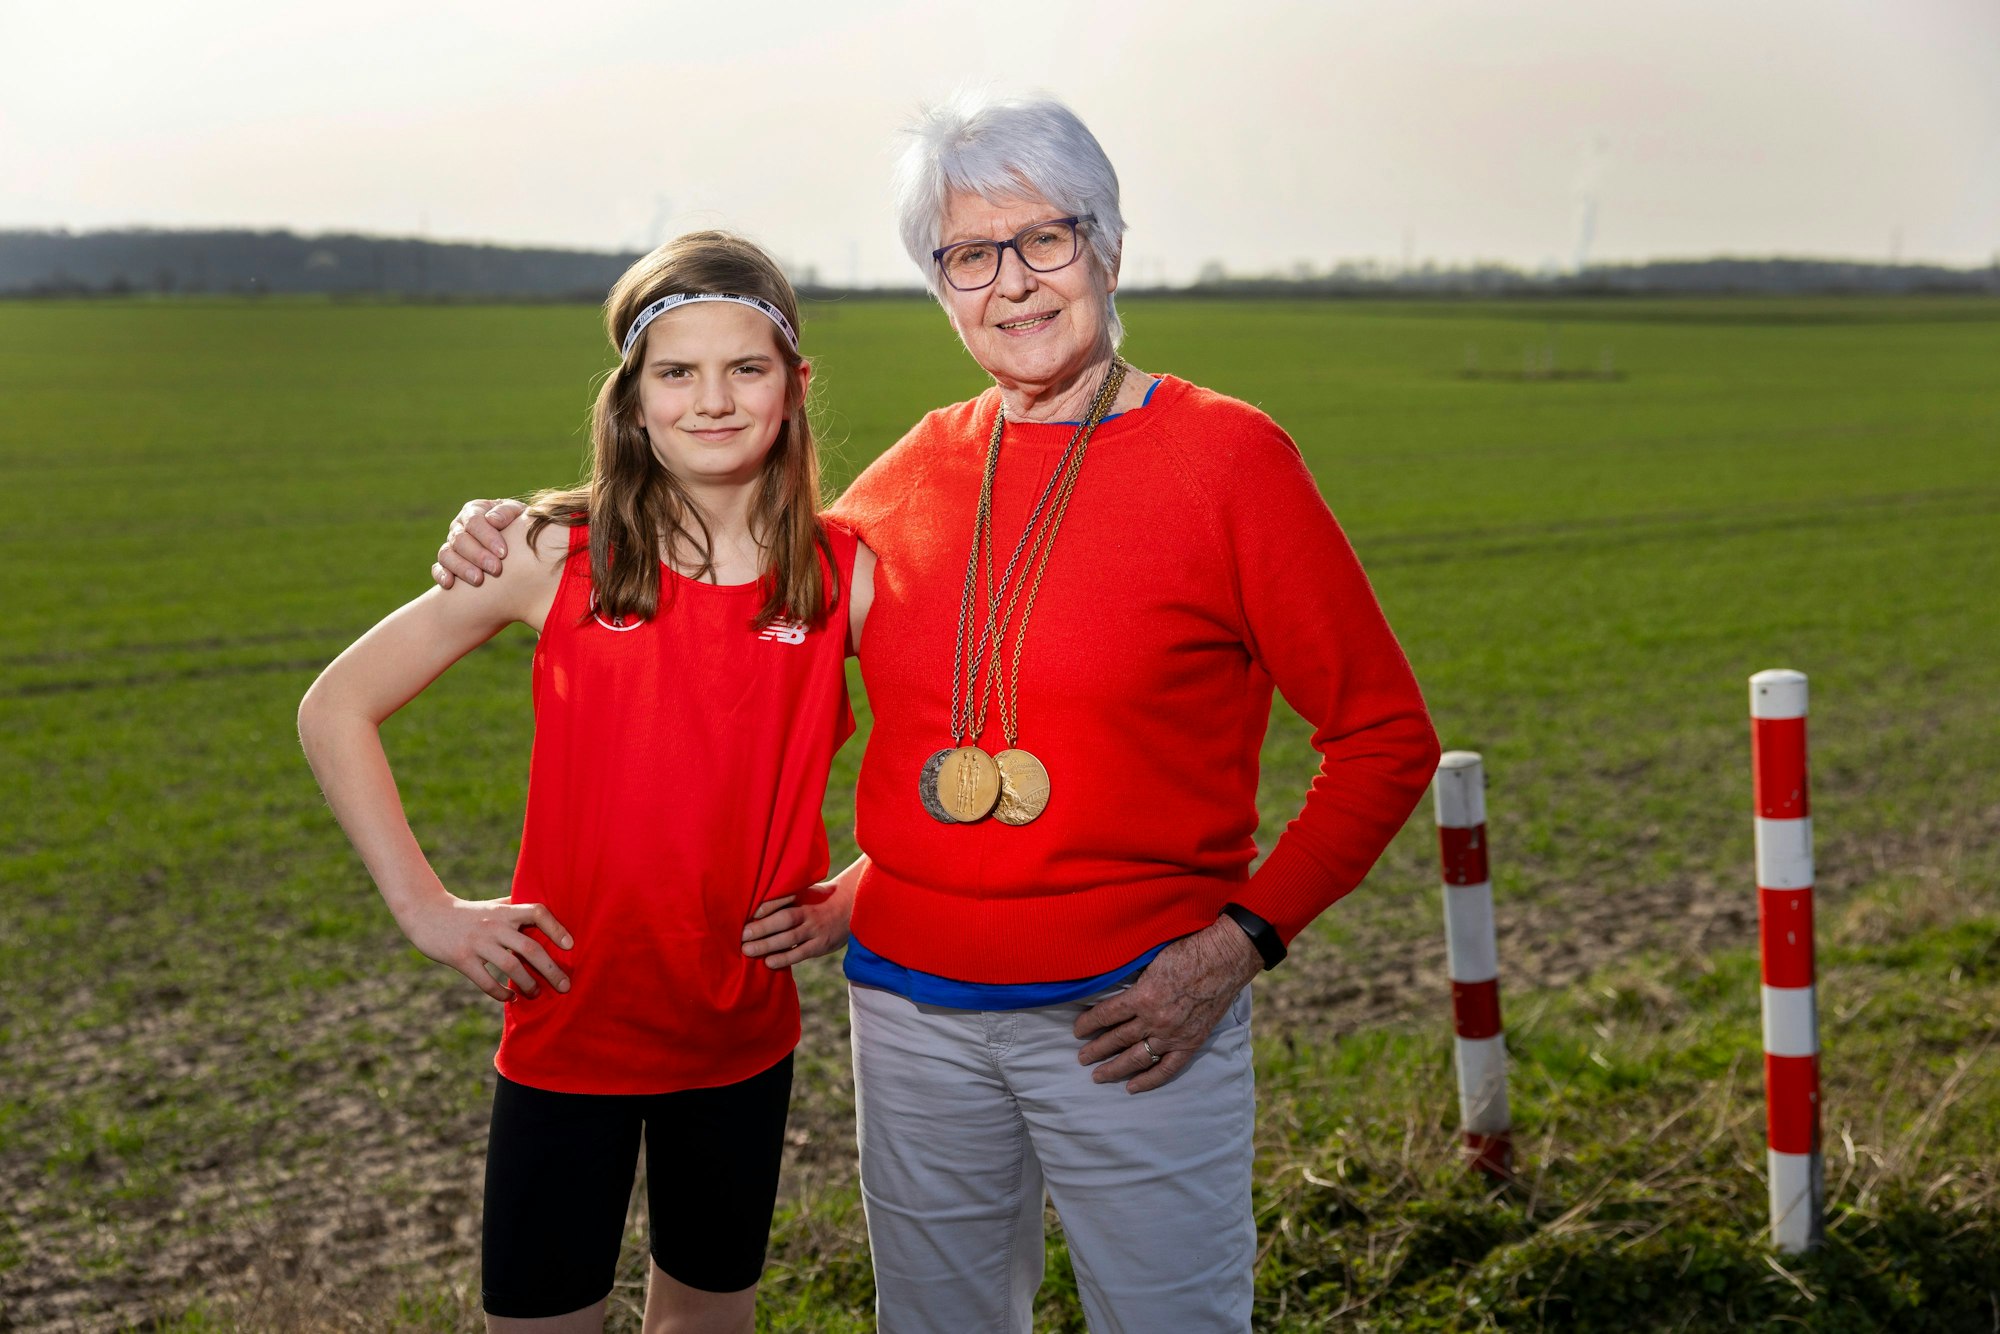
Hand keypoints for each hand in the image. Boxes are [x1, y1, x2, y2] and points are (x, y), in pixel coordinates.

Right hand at [398, 893, 573, 1002]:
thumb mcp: (492, 905)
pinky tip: (510, 998)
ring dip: (527, 983)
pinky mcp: (461, 958)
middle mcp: (494, 925)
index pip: (537, 912)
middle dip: (551, 969)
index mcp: (504, 910)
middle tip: (565, 986)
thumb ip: (515, 907)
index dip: (556, 928)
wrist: (426, 913)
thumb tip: (545, 910)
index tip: (570, 946)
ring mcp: (477, 942)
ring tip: (536, 993)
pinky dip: (500, 993)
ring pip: (510, 966)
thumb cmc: (467, 913)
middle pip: (529, 947)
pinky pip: (486, 981)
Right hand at [432, 498, 525, 588]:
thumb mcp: (518, 514)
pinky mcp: (447, 564)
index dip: (487, 537)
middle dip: (478, 555)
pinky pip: (438, 568)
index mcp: (474, 511)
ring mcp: (451, 546)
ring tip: (478, 580)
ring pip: (446, 554)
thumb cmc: (519, 526)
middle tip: (496, 569)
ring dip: (461, 567)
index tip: (503, 553)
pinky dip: (441, 575)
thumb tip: (492, 520)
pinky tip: (449, 584)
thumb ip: (506, 512)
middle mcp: (459, 527)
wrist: (518, 544)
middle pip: (460, 540)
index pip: (474, 521)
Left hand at [741, 878, 853, 969]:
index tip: (750, 914)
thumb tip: (753, 911)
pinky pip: (800, 953)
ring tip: (748, 950)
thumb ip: (784, 899)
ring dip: (767, 945)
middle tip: (742, 936)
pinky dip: (784, 958)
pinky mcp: (820, 945)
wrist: (850, 908)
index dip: (767, 906)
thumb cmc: (817, 901)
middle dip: (762, 928)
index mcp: (803, 896)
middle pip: (784, 919)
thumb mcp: (805, 892)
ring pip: (790, 938)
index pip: (783, 899)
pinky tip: (769, 962)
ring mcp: (816, 929)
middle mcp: (809, 912)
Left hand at [1075, 918, 1262, 1093]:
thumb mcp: (1151, 959)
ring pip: (1136, 1057)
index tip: (1077, 1030)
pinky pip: (1166, 1068)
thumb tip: (1111, 985)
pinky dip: (1149, 1080)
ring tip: (1098, 1076)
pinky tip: (1132, 1087)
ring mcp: (1172, 1034)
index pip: (1106, 1014)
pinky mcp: (1190, 1043)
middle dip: (1095, 1050)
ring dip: (1114, 1068)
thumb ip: (1133, 978)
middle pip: (1117, 1039)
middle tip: (1081, 1058)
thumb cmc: (1188, 951)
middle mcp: (1154, 1020)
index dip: (1088, 1023)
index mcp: (1142, 997)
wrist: (1225, 960)